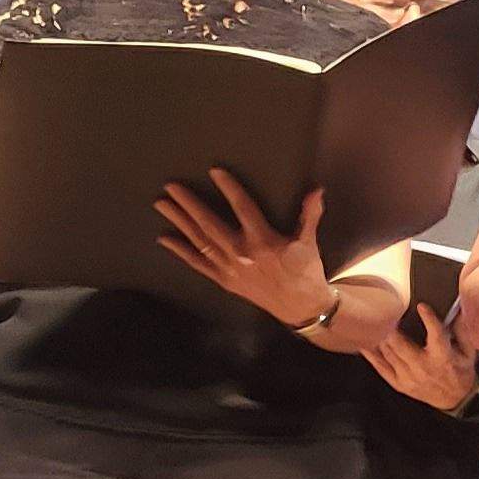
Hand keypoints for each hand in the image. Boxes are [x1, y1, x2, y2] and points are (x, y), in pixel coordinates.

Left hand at [156, 167, 339, 324]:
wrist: (300, 306)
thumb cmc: (305, 271)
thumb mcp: (309, 242)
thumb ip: (309, 214)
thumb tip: (317, 190)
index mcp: (263, 241)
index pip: (243, 208)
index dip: (229, 188)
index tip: (214, 171)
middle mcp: (242, 253)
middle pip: (210, 224)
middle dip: (189, 204)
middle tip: (171, 187)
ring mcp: (229, 268)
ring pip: (200, 241)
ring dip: (179, 222)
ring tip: (162, 204)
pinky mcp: (224, 280)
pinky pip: (198, 264)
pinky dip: (181, 251)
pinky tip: (165, 238)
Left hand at [365, 304, 478, 411]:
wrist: (455, 399)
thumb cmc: (460, 371)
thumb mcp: (468, 351)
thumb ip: (461, 330)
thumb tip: (456, 310)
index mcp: (443, 357)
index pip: (436, 335)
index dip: (429, 320)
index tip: (421, 306)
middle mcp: (424, 368)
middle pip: (402, 346)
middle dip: (391, 329)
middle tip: (384, 312)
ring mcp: (409, 377)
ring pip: (389, 354)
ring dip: (380, 337)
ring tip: (373, 322)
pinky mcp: (399, 384)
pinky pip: (381, 367)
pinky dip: (371, 355)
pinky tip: (364, 343)